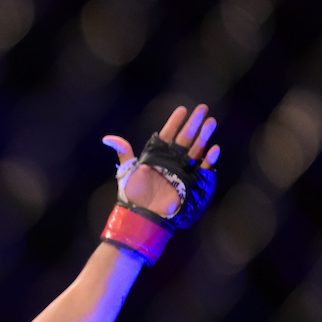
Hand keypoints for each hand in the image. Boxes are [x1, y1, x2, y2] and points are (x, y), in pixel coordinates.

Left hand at [102, 105, 219, 219]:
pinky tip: (214, 148)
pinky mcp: (191, 182)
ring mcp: (182, 170)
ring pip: (196, 150)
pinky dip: (209, 159)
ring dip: (204, 136)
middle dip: (194, 124)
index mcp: (157, 156)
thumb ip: (124, 152)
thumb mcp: (126, 171)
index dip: (175, 122)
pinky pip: (202, 168)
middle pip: (185, 139)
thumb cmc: (132, 193)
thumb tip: (107, 138)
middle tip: (202, 108)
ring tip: (211, 122)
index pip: (168, 135)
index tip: (183, 109)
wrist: (142, 213)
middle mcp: (171, 161)